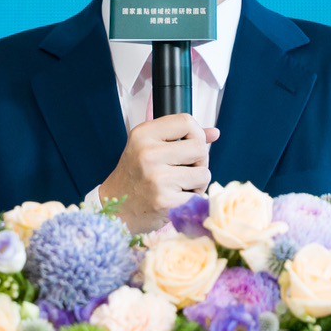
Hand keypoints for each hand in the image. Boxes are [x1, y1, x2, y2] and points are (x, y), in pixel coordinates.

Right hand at [98, 114, 218, 234]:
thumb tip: (214, 133)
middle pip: (200, 148)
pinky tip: (176, 199)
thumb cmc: (136, 176)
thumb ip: (181, 137)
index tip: (191, 144)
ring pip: (203, 173)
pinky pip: (198, 196)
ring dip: (198, 182)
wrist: (116, 208)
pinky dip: (192, 199)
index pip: (186, 121)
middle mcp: (148, 154)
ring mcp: (157, 179)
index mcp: (143, 135)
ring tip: (180, 186)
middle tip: (185, 169)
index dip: (196, 133)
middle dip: (199, 161)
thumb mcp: (149, 147)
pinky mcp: (166, 201)